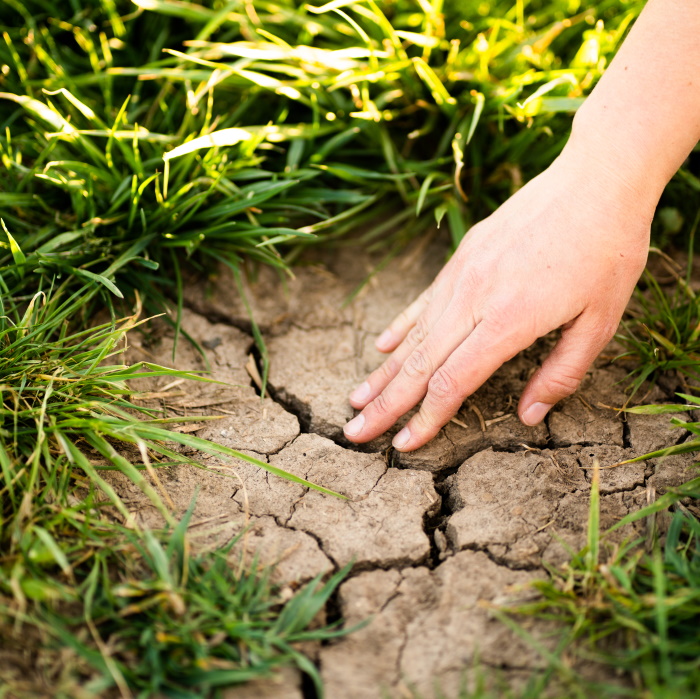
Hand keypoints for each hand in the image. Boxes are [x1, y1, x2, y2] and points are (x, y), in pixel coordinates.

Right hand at [343, 147, 653, 451]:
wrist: (595, 180)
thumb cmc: (607, 252)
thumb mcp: (601, 322)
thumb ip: (561, 373)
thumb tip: (527, 416)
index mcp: (509, 321)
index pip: (452, 382)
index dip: (425, 419)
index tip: (402, 446)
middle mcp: (474, 299)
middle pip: (418, 364)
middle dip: (385, 405)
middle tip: (353, 434)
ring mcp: (462, 275)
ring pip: (413, 334)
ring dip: (383, 372)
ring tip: (356, 398)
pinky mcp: (461, 258)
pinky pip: (423, 301)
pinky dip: (400, 326)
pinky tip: (382, 346)